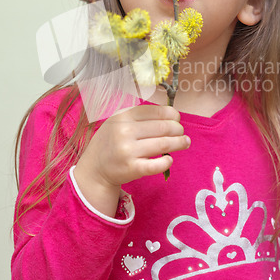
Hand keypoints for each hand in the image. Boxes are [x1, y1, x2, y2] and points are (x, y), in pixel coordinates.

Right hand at [74, 105, 189, 214]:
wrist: (95, 167)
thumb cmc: (111, 141)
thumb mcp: (119, 121)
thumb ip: (140, 115)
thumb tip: (171, 114)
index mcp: (123, 116)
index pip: (155, 111)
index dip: (171, 114)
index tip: (177, 118)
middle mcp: (125, 131)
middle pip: (163, 127)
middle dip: (178, 129)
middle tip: (182, 132)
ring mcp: (128, 150)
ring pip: (163, 144)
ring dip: (179, 143)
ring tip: (185, 142)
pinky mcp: (132, 168)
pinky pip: (156, 165)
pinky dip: (167, 161)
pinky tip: (169, 159)